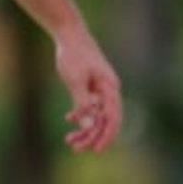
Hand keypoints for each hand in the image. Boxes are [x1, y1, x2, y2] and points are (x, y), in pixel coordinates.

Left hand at [54, 27, 122, 152]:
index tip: (96, 150)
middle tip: (75, 148)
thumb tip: (87, 123)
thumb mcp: (75, 78)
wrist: (70, 33)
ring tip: (69, 140)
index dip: (106, 136)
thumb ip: (82, 101)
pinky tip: (70, 119)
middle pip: (104, 120)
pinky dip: (81, 115)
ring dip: (85, 128)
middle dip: (91, 136)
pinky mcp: (92, 86)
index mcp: (110, 88)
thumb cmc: (73, 54)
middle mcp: (109, 91)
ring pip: (96, 115)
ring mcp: (101, 89)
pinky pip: (90, 106)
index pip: (112, 119)